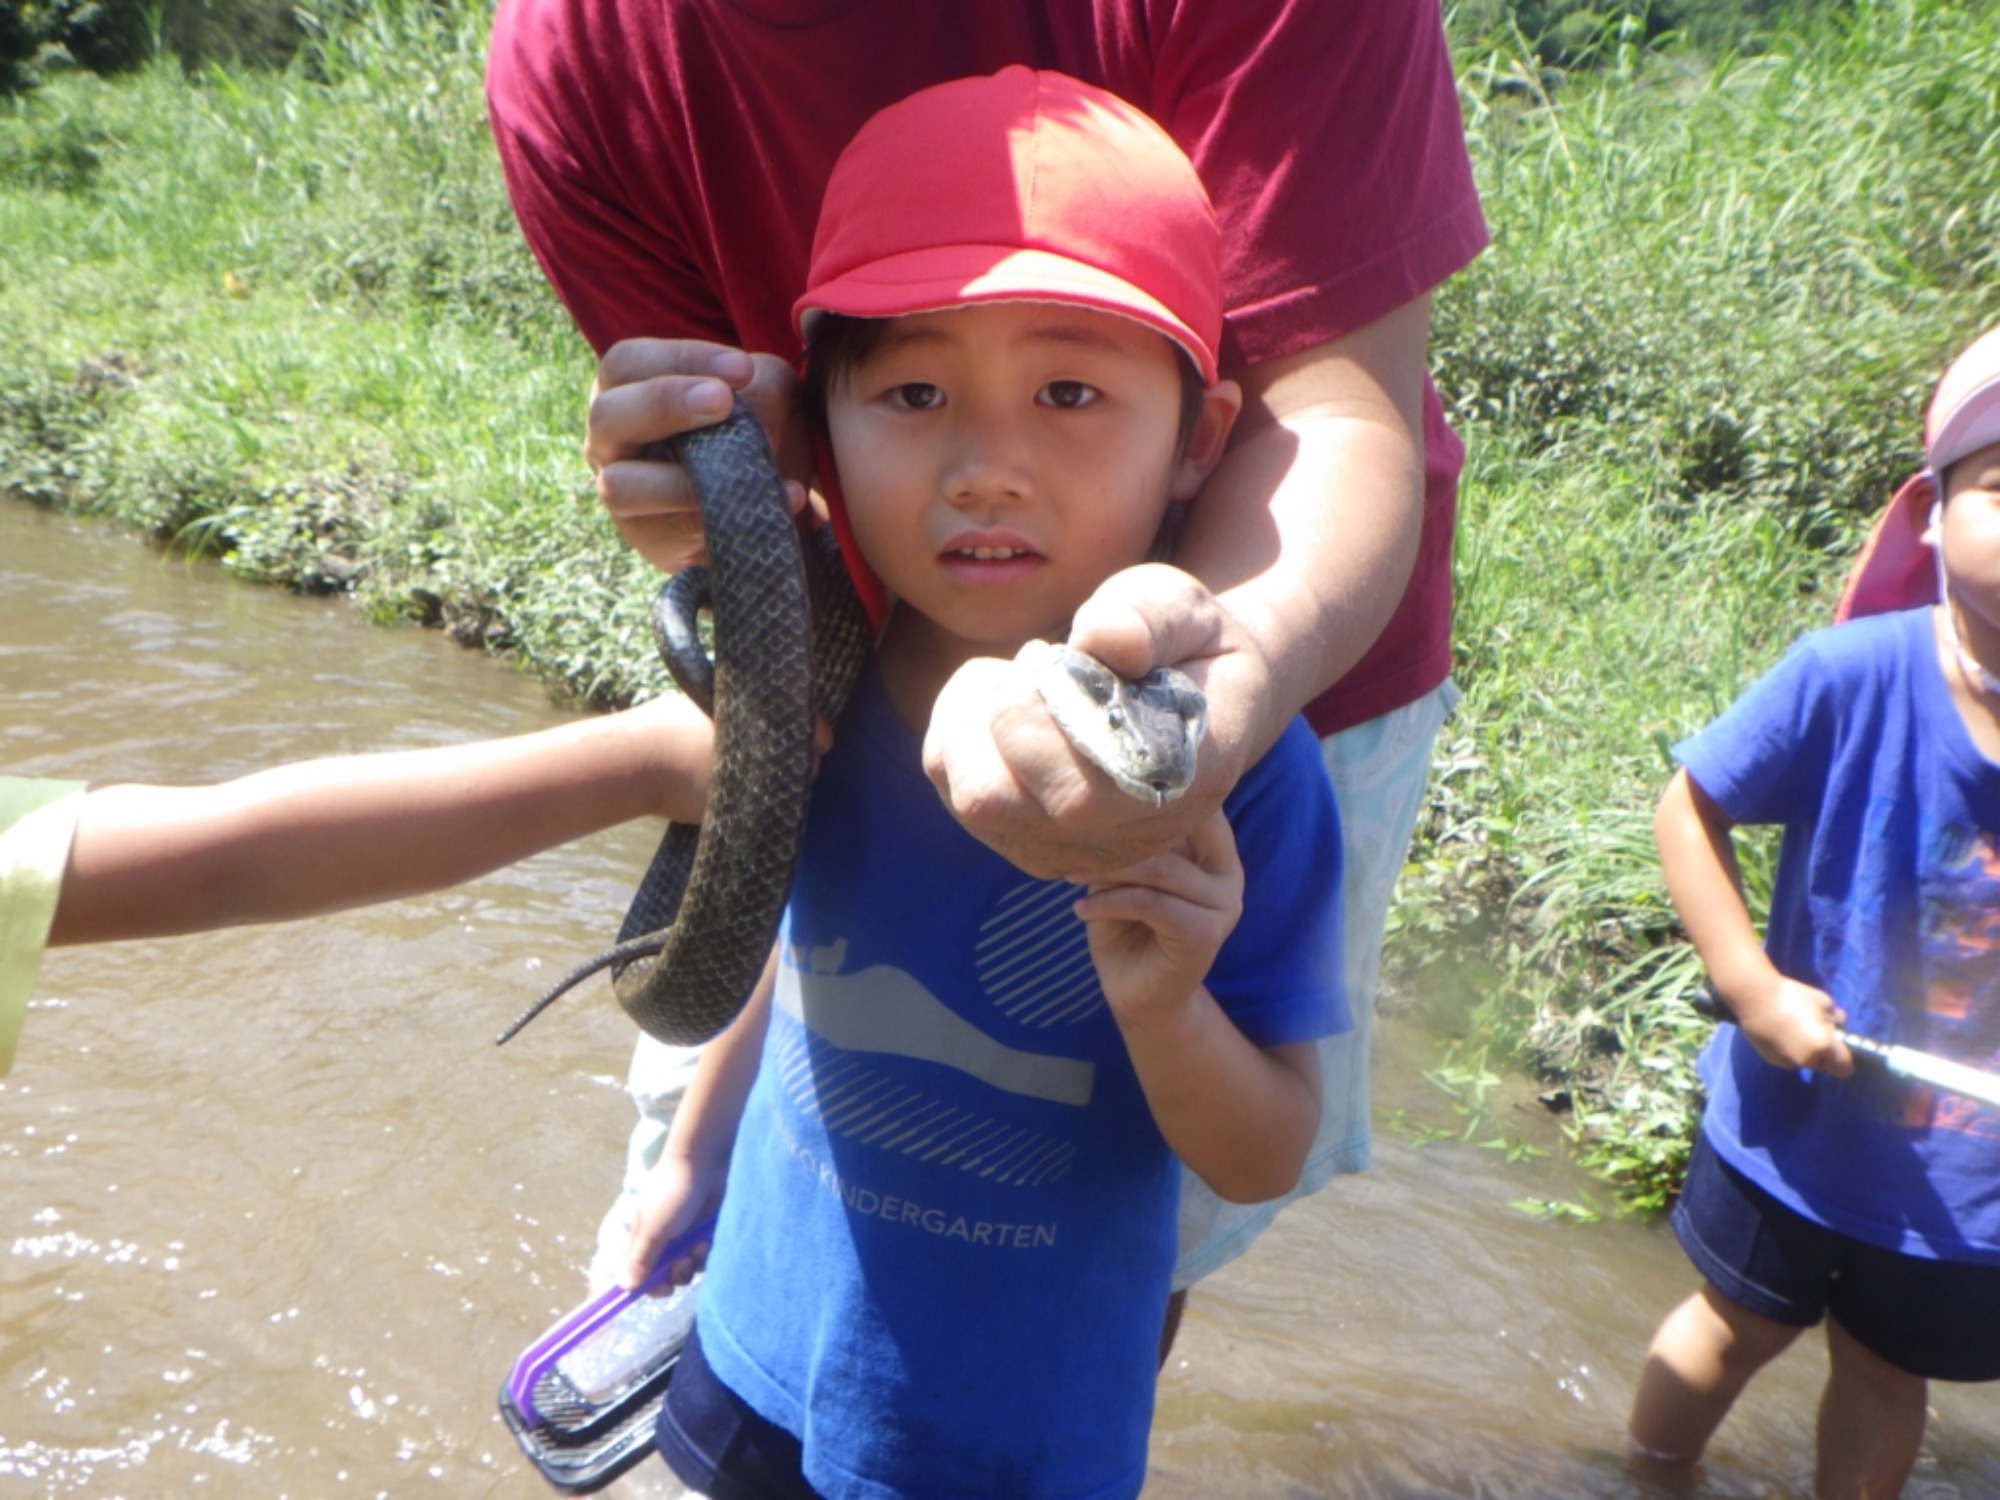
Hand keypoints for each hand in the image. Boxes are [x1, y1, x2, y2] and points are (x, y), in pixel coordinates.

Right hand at [586, 339, 810, 572]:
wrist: (763, 497)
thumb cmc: (750, 426)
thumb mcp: (766, 393)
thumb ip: (764, 388)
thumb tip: (759, 421)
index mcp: (625, 387)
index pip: (631, 362)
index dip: (682, 359)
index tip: (743, 368)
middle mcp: (609, 438)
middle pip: (607, 416)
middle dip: (663, 404)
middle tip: (722, 401)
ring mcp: (619, 491)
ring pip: (621, 486)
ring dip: (680, 480)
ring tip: (744, 468)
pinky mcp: (649, 538)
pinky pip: (672, 531)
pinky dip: (726, 515)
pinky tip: (786, 498)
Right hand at [618, 1153, 722, 1293]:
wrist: (705, 1162)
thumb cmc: (673, 1192)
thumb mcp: (654, 1228)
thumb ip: (641, 1259)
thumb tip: (625, 1288)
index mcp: (643, 1240)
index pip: (641, 1276)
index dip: (651, 1287)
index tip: (664, 1290)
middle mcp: (663, 1242)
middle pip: (668, 1276)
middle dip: (678, 1273)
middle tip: (684, 1260)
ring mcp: (685, 1237)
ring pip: (691, 1267)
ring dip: (696, 1261)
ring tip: (699, 1243)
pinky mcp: (705, 1231)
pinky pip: (706, 1255)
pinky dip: (708, 1250)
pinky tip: (708, 1237)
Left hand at [922, 565, 1268, 880]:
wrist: (1196, 694)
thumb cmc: (1186, 644)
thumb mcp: (1183, 608)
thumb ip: (1149, 617)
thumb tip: (1106, 641)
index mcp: (1178, 783)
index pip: (1073, 793)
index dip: (1034, 714)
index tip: (1055, 655)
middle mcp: (1124, 837)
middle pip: (993, 800)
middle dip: (992, 711)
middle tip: (1036, 663)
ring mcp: (1073, 850)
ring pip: (967, 796)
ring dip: (974, 720)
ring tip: (1024, 682)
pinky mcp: (1030, 841)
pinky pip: (954, 786)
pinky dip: (963, 732)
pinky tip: (1010, 705)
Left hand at [1073, 810, 1243, 1027]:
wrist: (1136, 994)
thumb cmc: (1125, 928)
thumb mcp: (1122, 876)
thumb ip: (1128, 843)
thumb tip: (1100, 806)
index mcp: (1216, 851)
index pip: (1197, 804)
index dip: (1156, 792)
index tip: (1104, 788)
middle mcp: (1228, 873)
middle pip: (1178, 830)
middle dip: (1124, 831)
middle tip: (1076, 836)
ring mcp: (1224, 905)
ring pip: (1161, 869)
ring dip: (1108, 870)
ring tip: (1070, 874)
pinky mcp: (1206, 934)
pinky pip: (1151, 903)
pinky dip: (1110, 903)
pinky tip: (1081, 910)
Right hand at [1730, 976, 1853, 1077]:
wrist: (1753, 997)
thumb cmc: (1791, 995)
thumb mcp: (1822, 1000)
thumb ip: (1834, 1017)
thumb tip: (1837, 1024)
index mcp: (1823, 1046)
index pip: (1844, 1068)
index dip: (1843, 1058)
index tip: (1837, 1045)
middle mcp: (1806, 1060)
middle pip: (1823, 1066)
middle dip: (1822, 1053)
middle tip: (1813, 1033)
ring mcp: (1787, 1062)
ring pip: (1803, 1062)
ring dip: (1803, 1052)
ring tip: (1792, 1031)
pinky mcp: (1771, 1060)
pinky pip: (1786, 1059)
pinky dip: (1786, 1050)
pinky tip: (1778, 1034)